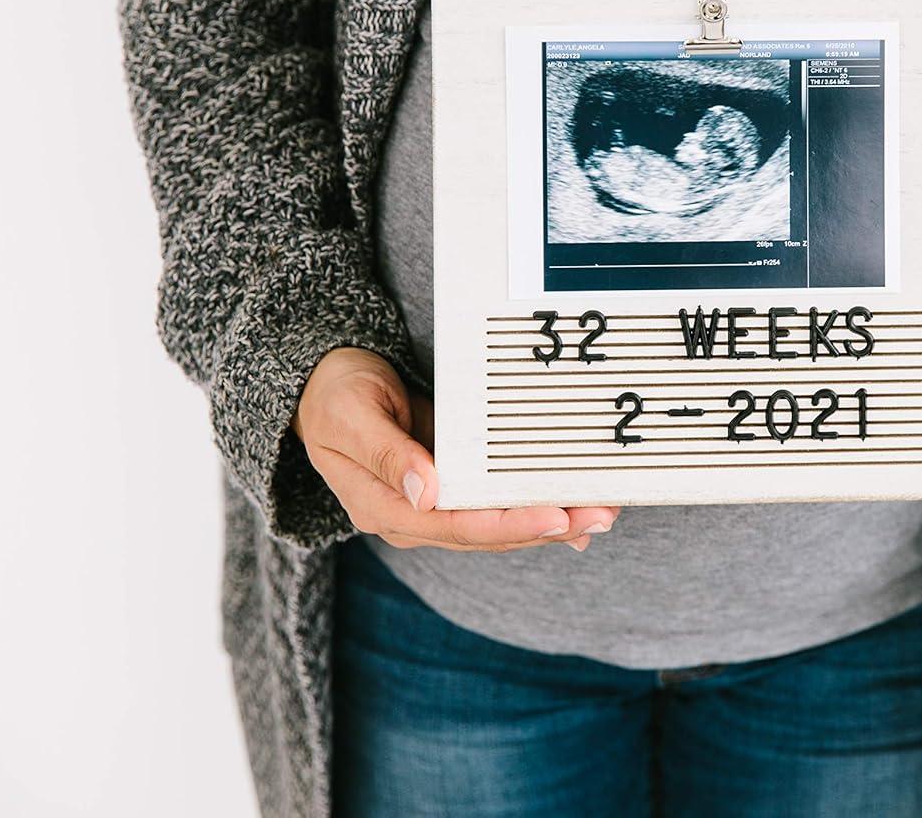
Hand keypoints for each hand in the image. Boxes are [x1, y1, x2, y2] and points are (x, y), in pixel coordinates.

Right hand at [293, 347, 618, 551]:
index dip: (510, 525)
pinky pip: (497, 506)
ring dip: (551, 522)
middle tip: (601, 515)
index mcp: (385, 507)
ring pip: (499, 525)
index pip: (457, 526)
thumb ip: (387, 452)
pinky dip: (535, 509)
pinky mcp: (450, 488)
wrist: (320, 388)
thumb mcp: (351, 414)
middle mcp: (414, 517)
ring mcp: (433, 506)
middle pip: (489, 534)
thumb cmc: (334, 395)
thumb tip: (427, 491)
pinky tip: (575, 513)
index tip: (557, 517)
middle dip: (548, 528)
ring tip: (602, 513)